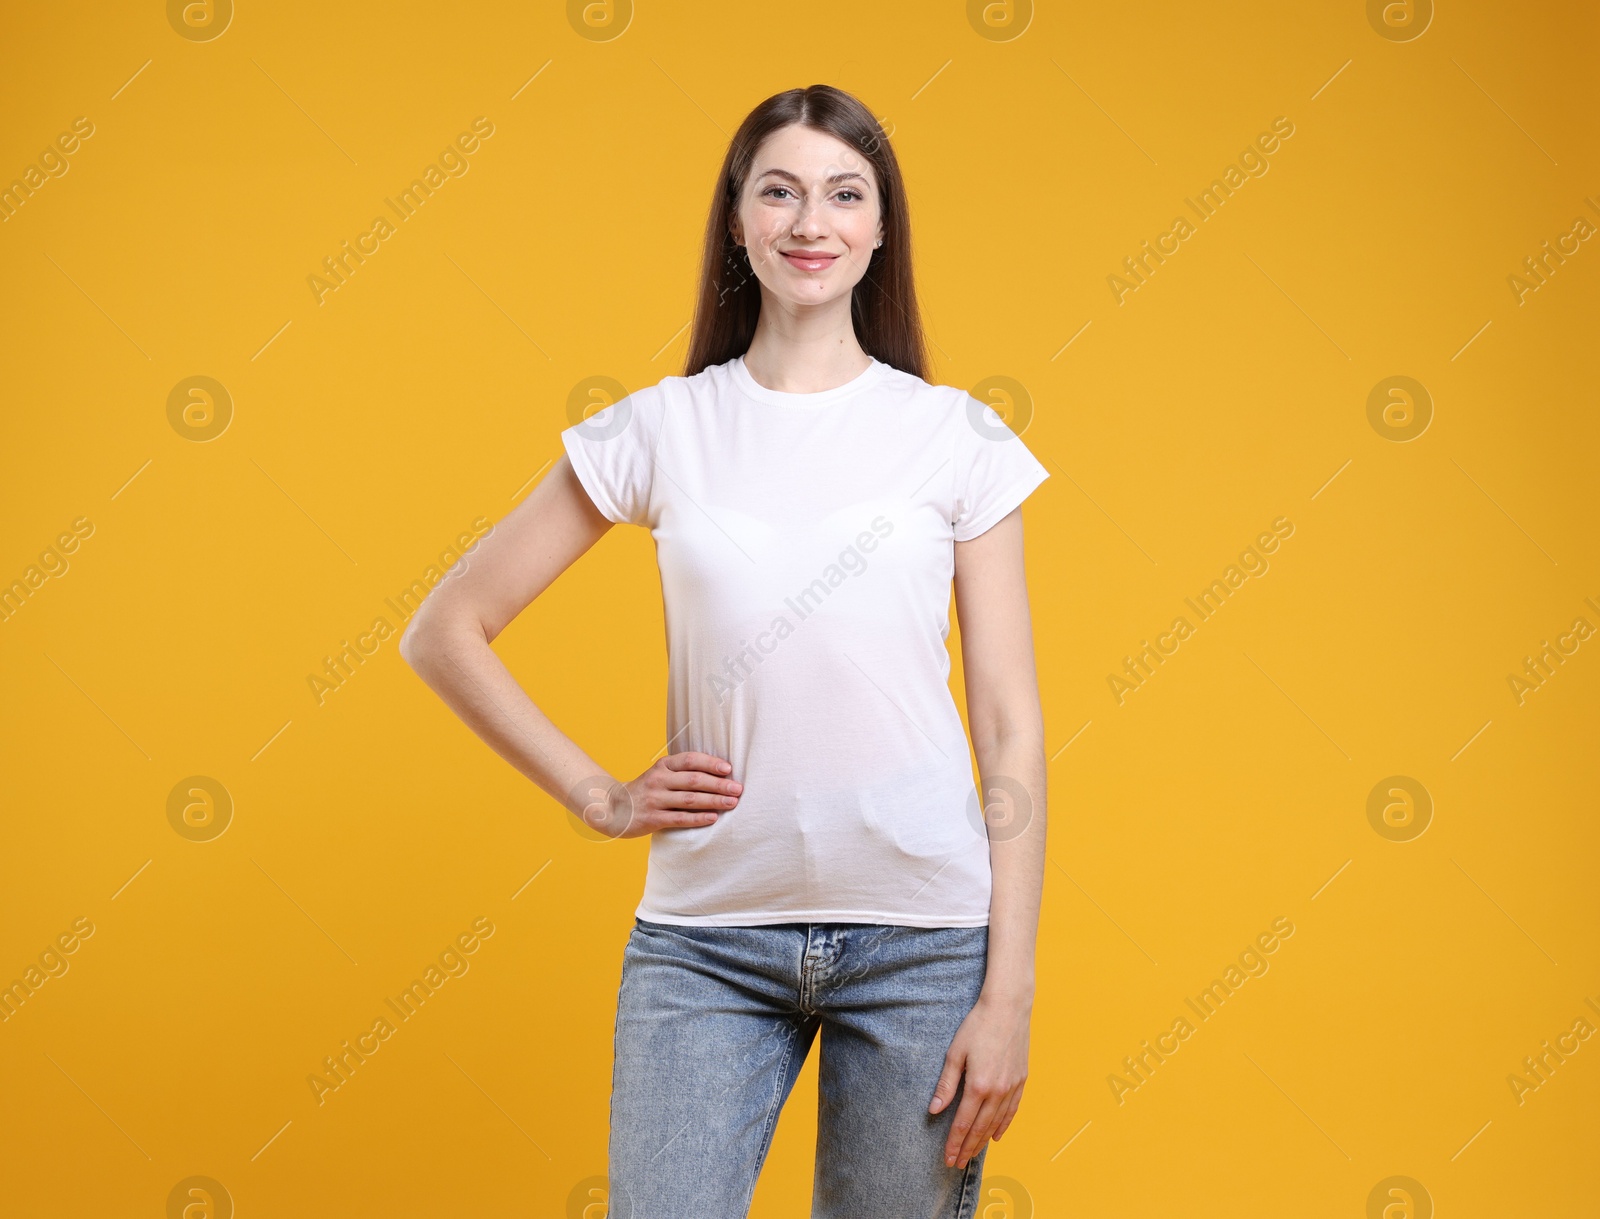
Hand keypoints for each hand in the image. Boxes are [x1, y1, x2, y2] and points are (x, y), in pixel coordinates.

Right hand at [572, 752, 740, 838]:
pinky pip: (680, 818)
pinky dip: (699, 818)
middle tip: (738, 789)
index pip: (690, 759)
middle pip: (694, 780)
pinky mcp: (652, 818)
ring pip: (690, 799)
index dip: (711, 763)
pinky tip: (714, 818)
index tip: (729, 769)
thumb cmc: (646, 791)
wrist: (613, 808)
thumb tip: (719, 774)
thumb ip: (682, 772)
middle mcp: (658, 779)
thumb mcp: (660, 775)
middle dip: (719, 784)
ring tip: (732, 803)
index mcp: (662, 765)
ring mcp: (654, 799)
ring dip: (714, 800)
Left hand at [928, 989, 1031, 1169]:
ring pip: (997, 1123)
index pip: (963, 1124)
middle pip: (980, 1129)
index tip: (947, 1158)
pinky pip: (1012, 1111)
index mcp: (978, 1086)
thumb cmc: (978, 1026)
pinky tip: (996, 1136)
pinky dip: (1003, 1126)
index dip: (954, 1143)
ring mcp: (1012, 1087)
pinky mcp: (1021, 1080)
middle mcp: (997, 1091)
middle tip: (957, 1163)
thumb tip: (934, 1110)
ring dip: (983, 1141)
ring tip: (972, 1154)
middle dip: (967, 1148)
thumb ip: (946, 1084)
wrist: (1009, 1008)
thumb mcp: (956, 1053)